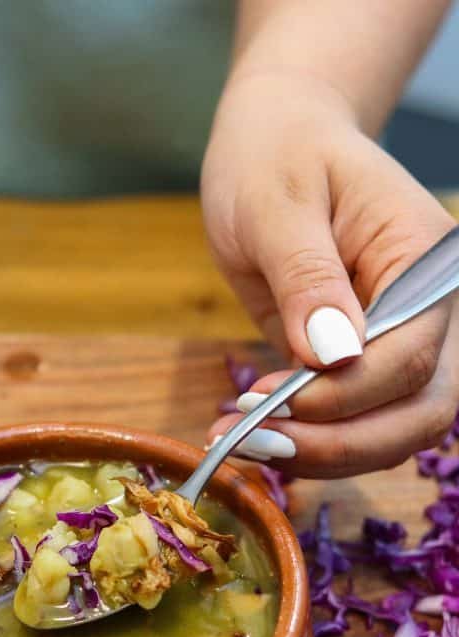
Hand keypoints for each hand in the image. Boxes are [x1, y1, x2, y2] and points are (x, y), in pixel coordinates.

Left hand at [201, 70, 458, 476]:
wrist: (276, 145)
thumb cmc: (276, 156)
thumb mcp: (277, 204)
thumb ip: (307, 277)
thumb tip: (334, 356)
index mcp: (425, 261)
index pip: (410, 357)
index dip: (341, 399)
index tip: (267, 406)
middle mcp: (431, 309)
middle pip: (421, 411)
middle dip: (340, 444)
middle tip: (255, 445)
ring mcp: (403, 342)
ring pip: (396, 431)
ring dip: (325, 455)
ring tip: (241, 443)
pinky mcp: (365, 365)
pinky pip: (358, 423)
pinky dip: (312, 442)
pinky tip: (253, 435)